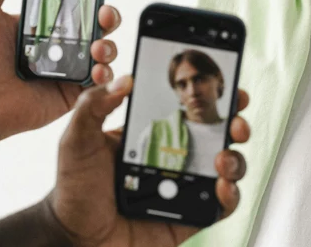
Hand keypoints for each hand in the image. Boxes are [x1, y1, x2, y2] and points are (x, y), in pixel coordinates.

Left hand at [0, 0, 120, 143]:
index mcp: (44, 21)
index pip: (76, 0)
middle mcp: (61, 41)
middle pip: (98, 22)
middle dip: (108, 14)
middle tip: (103, 14)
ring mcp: (70, 65)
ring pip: (105, 47)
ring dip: (109, 43)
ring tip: (97, 47)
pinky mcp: (75, 88)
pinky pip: (100, 78)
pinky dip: (105, 72)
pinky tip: (95, 70)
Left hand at [49, 78, 250, 246]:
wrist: (74, 239)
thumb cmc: (75, 190)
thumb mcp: (78, 140)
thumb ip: (93, 106)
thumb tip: (124, 79)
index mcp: (156, 136)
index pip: (193, 112)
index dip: (216, 100)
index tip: (229, 89)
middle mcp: (177, 158)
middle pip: (220, 137)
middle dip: (236, 125)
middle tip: (235, 124)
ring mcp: (187, 187)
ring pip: (228, 168)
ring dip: (235, 159)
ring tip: (222, 159)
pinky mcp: (192, 215)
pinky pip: (222, 205)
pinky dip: (230, 194)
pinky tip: (221, 186)